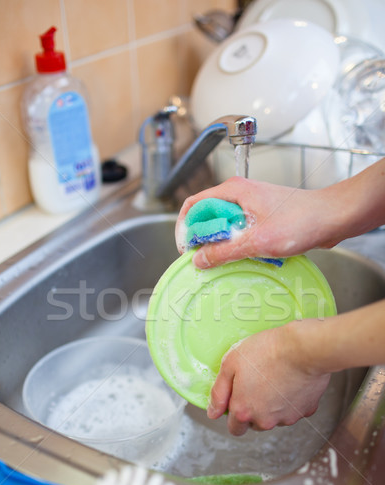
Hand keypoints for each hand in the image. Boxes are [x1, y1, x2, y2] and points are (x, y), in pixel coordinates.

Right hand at [176, 176, 343, 268]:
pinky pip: (240, 230)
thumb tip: (199, 260)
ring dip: (222, 243)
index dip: (184, 227)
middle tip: (205, 260)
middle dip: (203, 238)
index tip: (187, 249)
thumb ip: (224, 251)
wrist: (334, 217)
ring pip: (224, 225)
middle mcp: (239, 194)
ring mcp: (251, 204)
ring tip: (227, 260)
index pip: (193, 204)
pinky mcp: (262, 215)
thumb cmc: (303, 220)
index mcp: (233, 191)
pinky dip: (238, 244)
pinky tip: (246, 257)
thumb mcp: (257, 241)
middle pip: (206, 215)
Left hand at [207, 322, 330, 435]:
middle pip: (255, 424)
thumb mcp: (230, 364)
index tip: (239, 398)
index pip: (235, 428)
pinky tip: (290, 381)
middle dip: (253, 410)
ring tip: (274, 379)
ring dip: (272, 406)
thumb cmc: (267, 351)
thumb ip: (218, 392)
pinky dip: (291, 399)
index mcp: (243, 411)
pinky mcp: (305, 410)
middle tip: (257, 385)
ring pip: (275, 418)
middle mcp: (265, 420)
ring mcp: (286, 417)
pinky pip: (294, 409)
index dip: (234, 413)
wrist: (303, 348)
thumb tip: (212, 412)